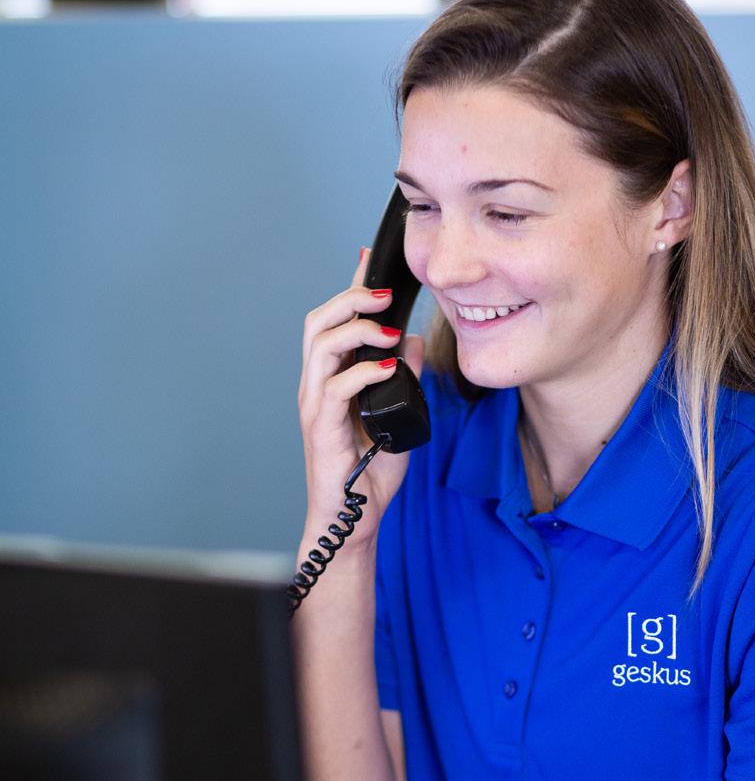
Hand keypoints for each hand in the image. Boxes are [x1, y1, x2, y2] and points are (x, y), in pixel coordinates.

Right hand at [298, 247, 424, 550]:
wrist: (354, 519)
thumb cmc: (370, 474)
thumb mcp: (398, 414)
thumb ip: (404, 377)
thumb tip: (413, 341)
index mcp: (331, 379)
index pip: (334, 322)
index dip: (350, 288)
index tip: (369, 260)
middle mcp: (317, 386)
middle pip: (318, 322)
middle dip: (349, 298)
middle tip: (384, 292)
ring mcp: (315, 406)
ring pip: (320, 345)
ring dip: (354, 328)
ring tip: (386, 327)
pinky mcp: (322, 428)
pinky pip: (335, 388)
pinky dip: (361, 371)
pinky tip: (386, 367)